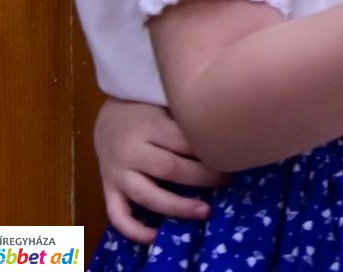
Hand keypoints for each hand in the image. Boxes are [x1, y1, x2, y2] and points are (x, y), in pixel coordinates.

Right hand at [94, 98, 227, 241]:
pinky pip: (117, 215)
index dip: (211, 152)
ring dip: (178, 206)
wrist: (109, 115)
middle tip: (228, 181)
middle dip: (203, 178)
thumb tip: (230, 133)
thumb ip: (189, 121)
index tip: (235, 156)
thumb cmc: (150, 109)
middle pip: (171, 169)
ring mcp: (117, 173)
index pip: (185, 142)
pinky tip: (155, 237)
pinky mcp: (108, 189)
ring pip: (147, 195)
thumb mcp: (169, 105)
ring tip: (205, 211)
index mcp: (150, 126)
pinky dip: (134, 230)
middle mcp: (132, 151)